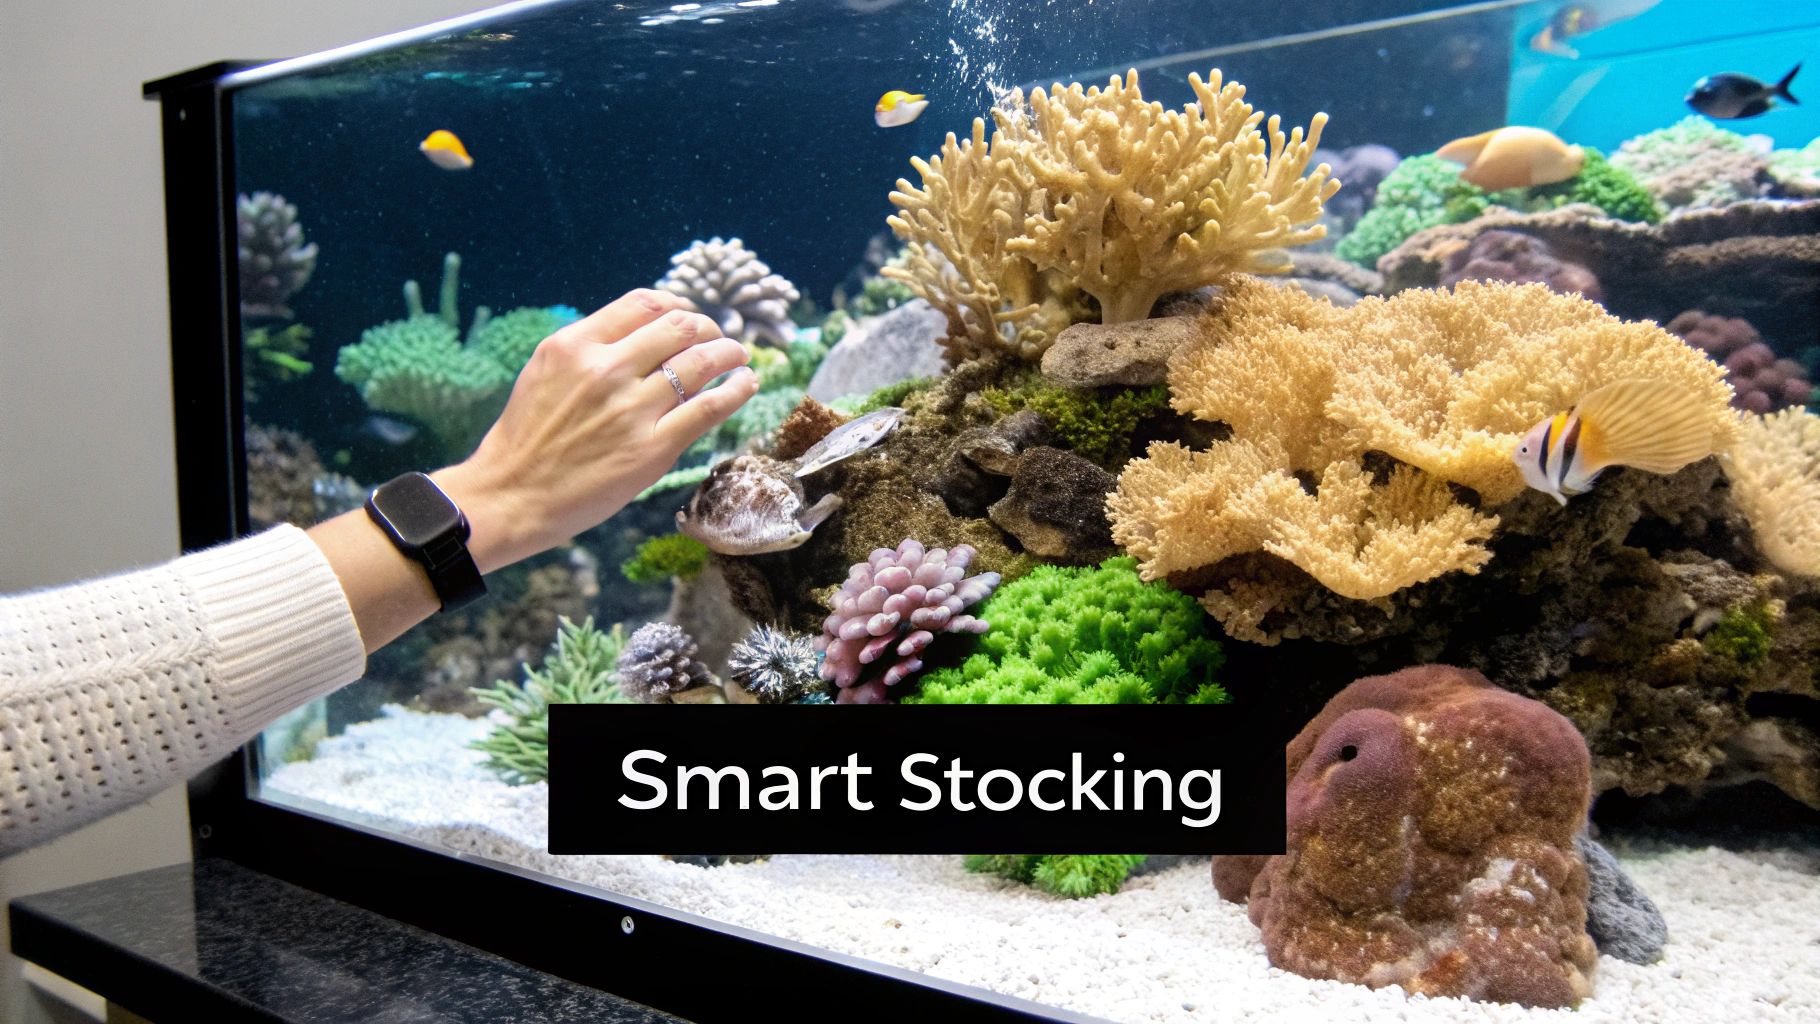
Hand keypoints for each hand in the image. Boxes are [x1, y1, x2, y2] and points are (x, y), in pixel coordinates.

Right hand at [433, 288, 756, 572]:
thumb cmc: (527, 438)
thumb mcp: (546, 372)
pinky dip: (736, 390)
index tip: (689, 315)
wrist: (511, 495)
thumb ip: (590, 348)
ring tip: (740, 356)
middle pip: (679, 327)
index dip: (678, 304)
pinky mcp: (653, 448)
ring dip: (730, 353)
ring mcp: (632, 409)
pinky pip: (709, 408)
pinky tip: (745, 383)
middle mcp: (605, 370)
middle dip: (708, 327)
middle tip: (720, 338)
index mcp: (575, 345)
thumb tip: (641, 333)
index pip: (644, 303)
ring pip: (701, 362)